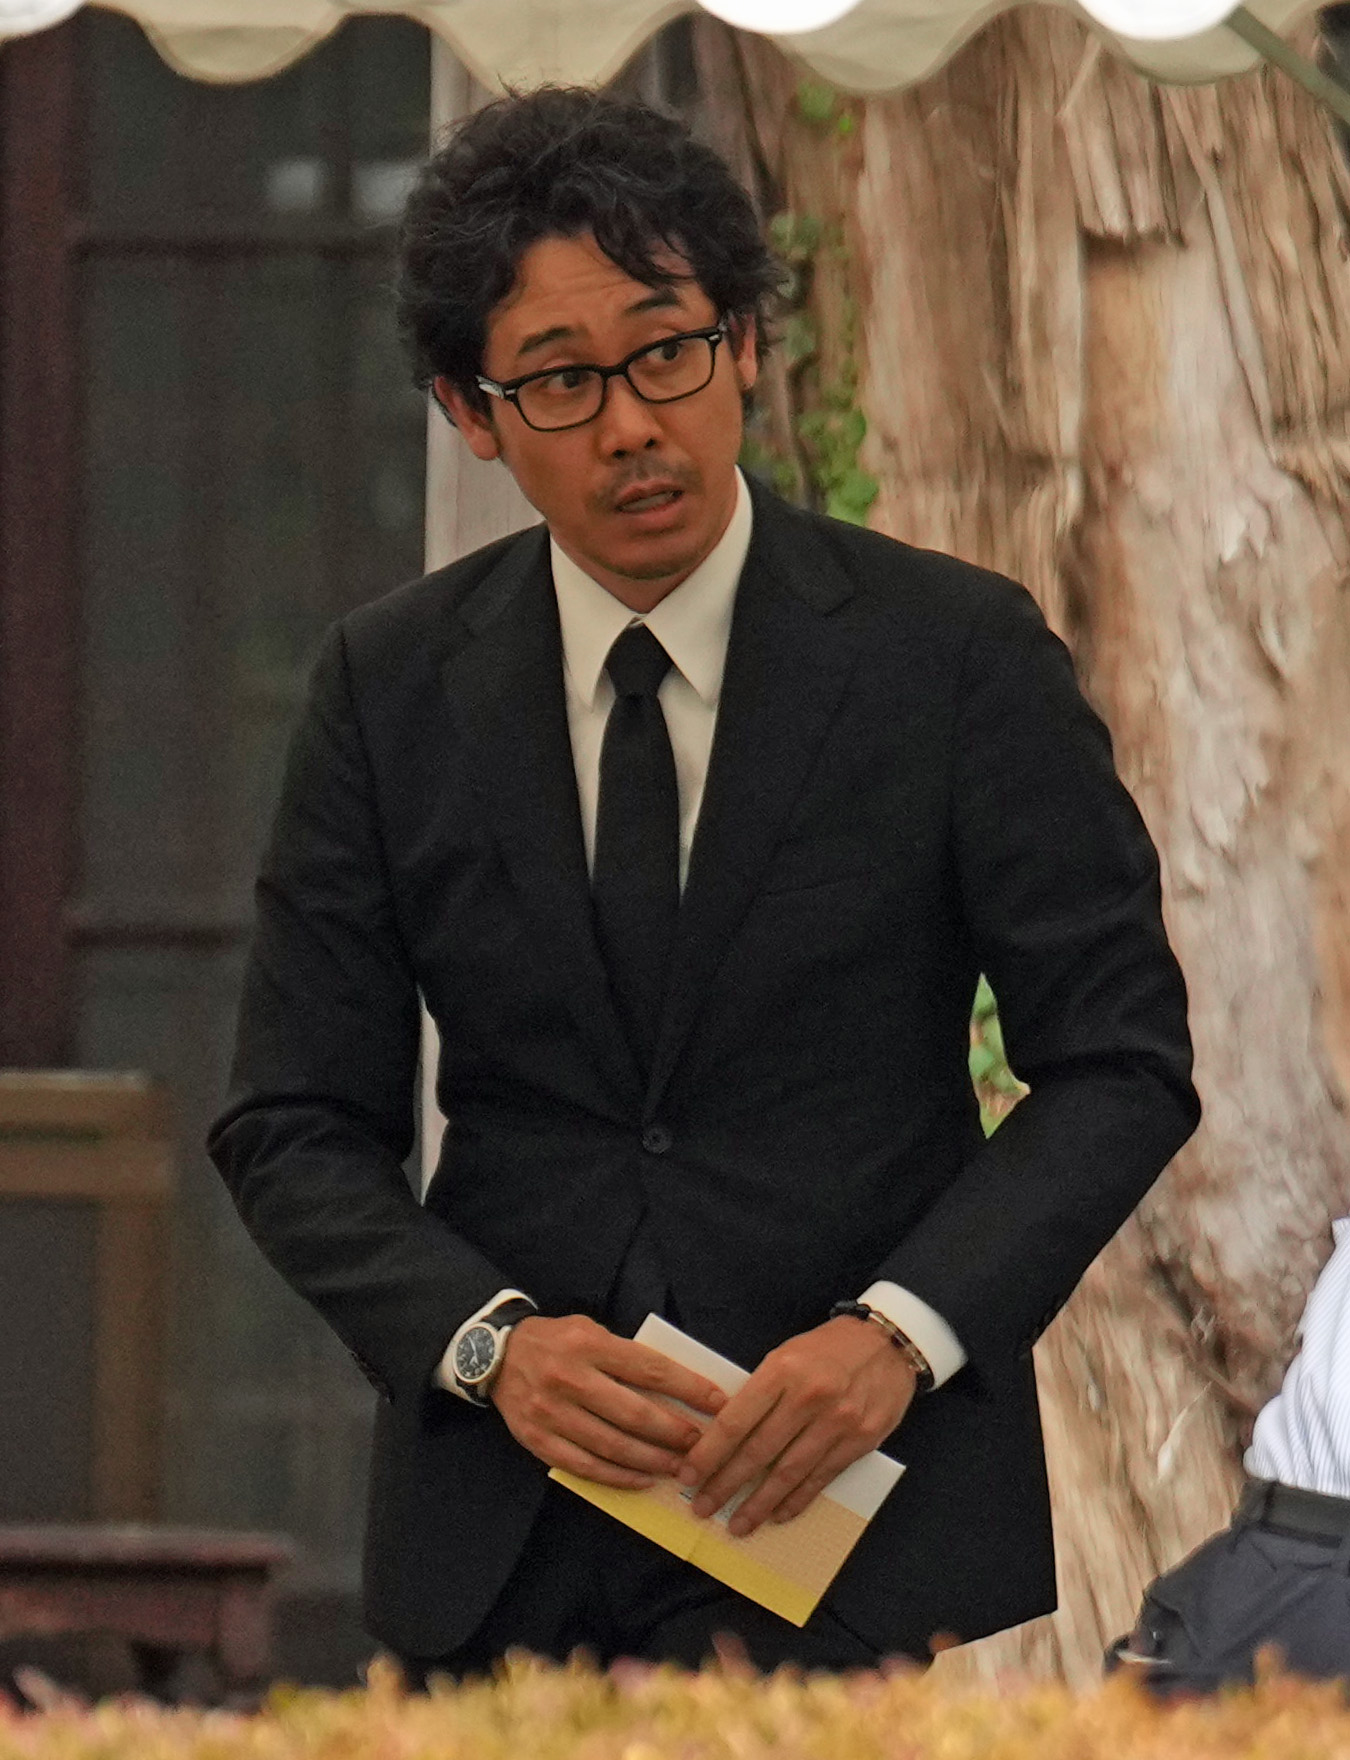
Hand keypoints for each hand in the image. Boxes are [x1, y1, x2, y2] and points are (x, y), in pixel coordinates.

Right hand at [490, 1313, 726, 1488]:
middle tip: (702, 1444)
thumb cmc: (557, 1341)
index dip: (688, 1388)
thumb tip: (676, 1386)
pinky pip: (585, 1466)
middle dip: (674, 1432)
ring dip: (652, 1460)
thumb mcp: (592, 1331)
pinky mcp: (537, 1440)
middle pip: (634, 1413)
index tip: (718, 1402)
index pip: (650, 1369)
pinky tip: (642, 1480)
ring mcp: (551, 1413)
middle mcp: (570, 1378)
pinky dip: (618, 1476)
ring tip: (679, 1467)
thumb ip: (625, 1355)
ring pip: (612, 1445)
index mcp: (589, 1344)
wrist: (496, 1354)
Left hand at [676, 1316, 915, 1536]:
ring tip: (738, 1524)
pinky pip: (821, 1478)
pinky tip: (777, 1514)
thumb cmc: (828, 1348)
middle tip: (703, 1507)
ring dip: (759, 1503)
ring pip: (789, 1472)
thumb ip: (760, 1391)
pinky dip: (796, 1499)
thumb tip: (723, 1434)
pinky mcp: (860, 1441)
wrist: (889, 1343)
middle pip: (758, 1451)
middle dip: (726, 1484)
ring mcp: (838, 1421)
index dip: (709, 1452)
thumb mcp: (787, 1355)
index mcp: (782, 1369)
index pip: (736, 1419)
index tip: (689, 1475)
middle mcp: (809, 1397)